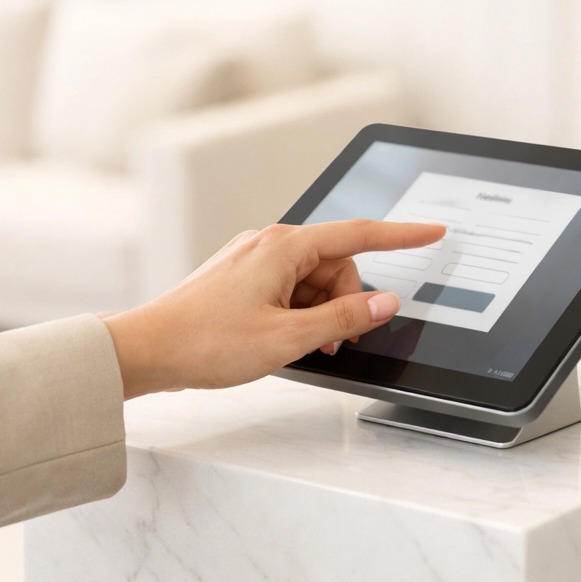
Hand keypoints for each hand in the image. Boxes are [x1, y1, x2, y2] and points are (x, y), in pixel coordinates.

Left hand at [102, 219, 444, 398]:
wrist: (146, 350)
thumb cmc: (207, 342)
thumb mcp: (288, 338)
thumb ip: (344, 319)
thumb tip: (386, 303)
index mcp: (284, 247)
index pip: (359, 235)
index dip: (403, 236)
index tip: (434, 231)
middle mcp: (269, 244)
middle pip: (336, 266)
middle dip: (345, 303)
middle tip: (332, 343)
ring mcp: (253, 260)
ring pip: (312, 281)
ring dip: (320, 314)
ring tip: (300, 348)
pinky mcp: (241, 278)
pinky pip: (288, 289)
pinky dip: (298, 314)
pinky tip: (283, 340)